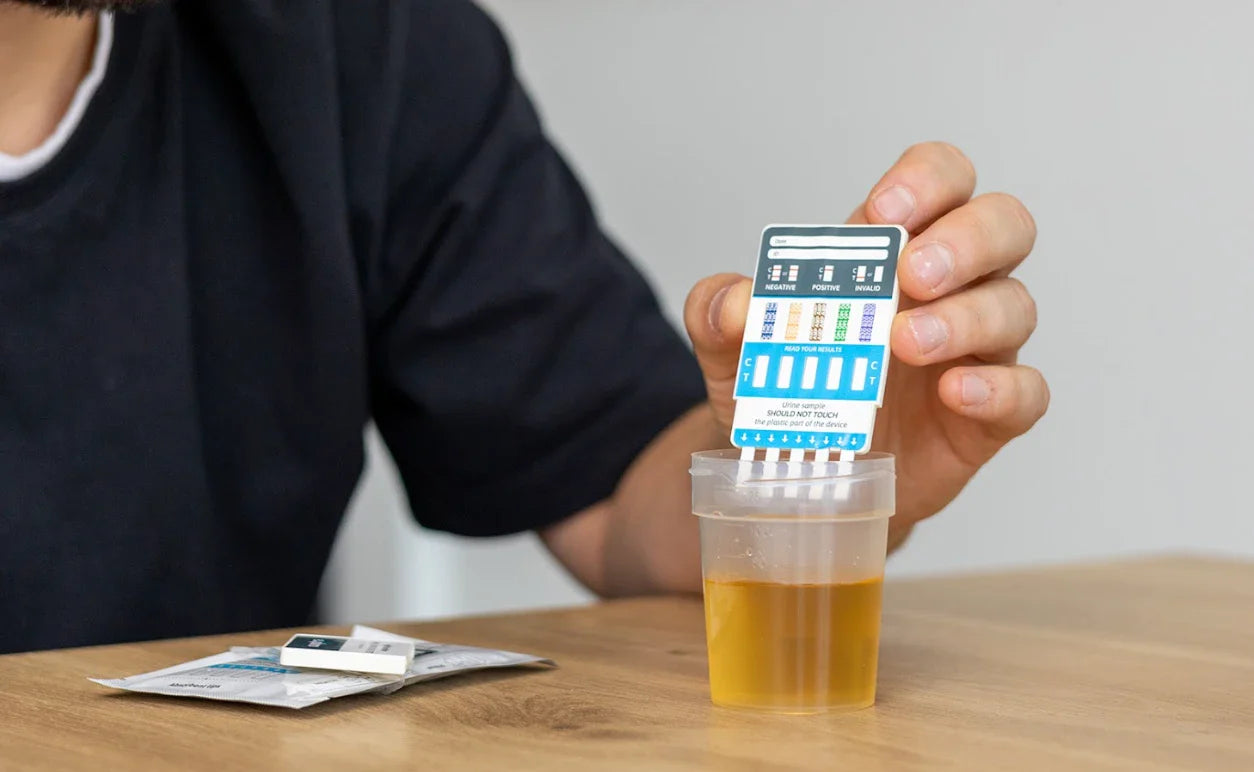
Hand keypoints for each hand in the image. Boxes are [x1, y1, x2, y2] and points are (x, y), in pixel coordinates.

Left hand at [684, 142, 1048, 542]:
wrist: (796, 482)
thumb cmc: (784, 392)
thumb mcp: (732, 351)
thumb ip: (718, 314)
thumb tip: (738, 302)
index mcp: (892, 252)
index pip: (942, 179)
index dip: (928, 180)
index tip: (885, 211)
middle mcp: (950, 289)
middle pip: (1004, 226)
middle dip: (967, 238)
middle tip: (913, 274)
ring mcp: (976, 351)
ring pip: (1015, 306)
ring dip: (968, 316)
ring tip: (907, 343)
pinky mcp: (987, 417)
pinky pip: (1025, 391)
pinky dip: (999, 388)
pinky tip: (955, 392)